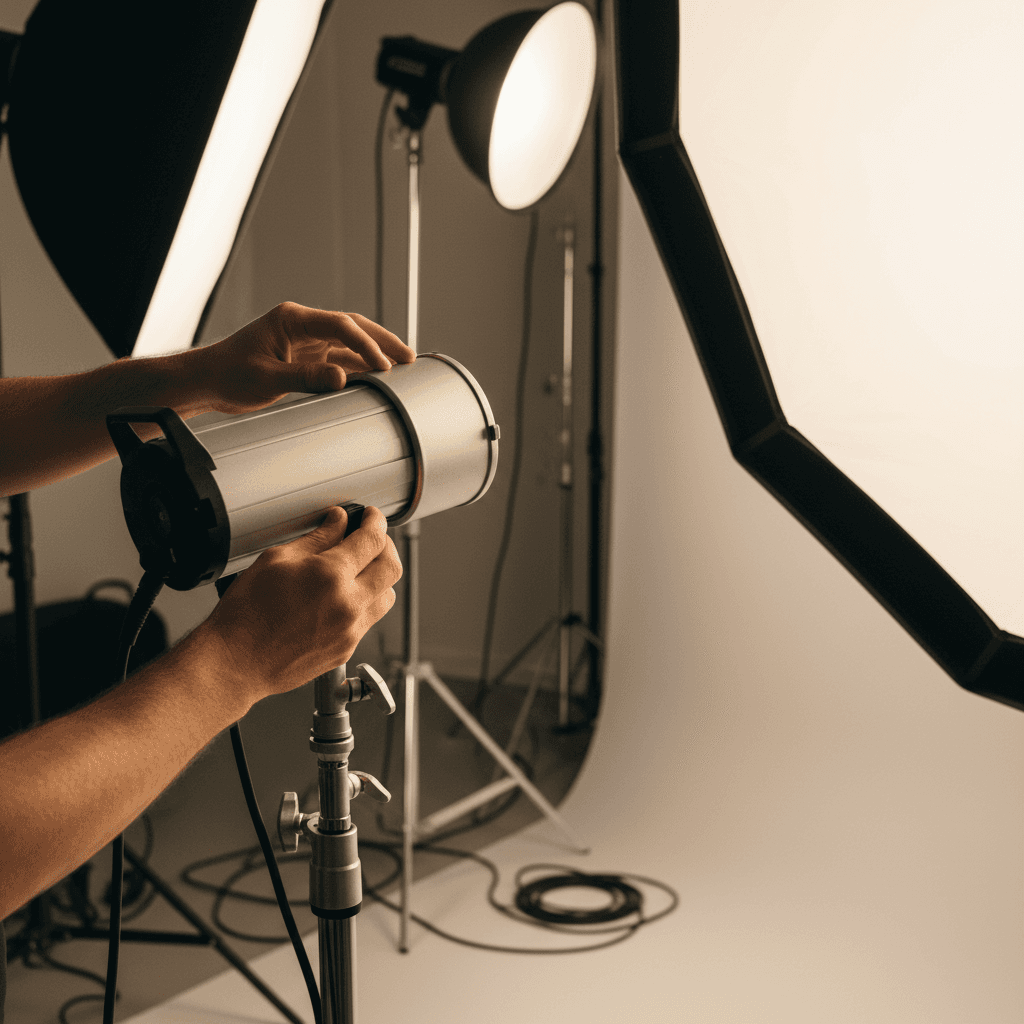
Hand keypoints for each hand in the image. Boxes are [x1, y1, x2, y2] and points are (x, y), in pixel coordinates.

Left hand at [189, 302, 414, 415]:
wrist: (207, 383)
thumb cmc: (229, 375)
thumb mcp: (267, 379)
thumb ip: (305, 377)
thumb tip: (341, 378)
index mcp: (292, 319)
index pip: (340, 325)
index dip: (366, 343)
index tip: (384, 364)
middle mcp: (302, 326)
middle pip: (353, 327)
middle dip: (383, 341)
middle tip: (409, 357)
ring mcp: (305, 342)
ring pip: (349, 344)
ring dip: (374, 354)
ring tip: (403, 368)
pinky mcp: (305, 358)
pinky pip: (339, 360)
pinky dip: (359, 368)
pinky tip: (377, 378)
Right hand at [198, 506, 400, 705]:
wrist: (236, 662)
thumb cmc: (246, 614)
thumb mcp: (276, 560)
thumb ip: (316, 538)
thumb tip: (338, 522)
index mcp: (330, 575)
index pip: (373, 540)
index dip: (376, 521)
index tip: (371, 517)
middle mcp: (348, 604)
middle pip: (392, 566)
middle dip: (385, 545)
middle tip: (371, 538)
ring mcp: (350, 629)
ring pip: (388, 595)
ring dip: (380, 577)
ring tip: (361, 569)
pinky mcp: (347, 647)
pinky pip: (371, 619)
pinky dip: (366, 601)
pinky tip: (346, 595)